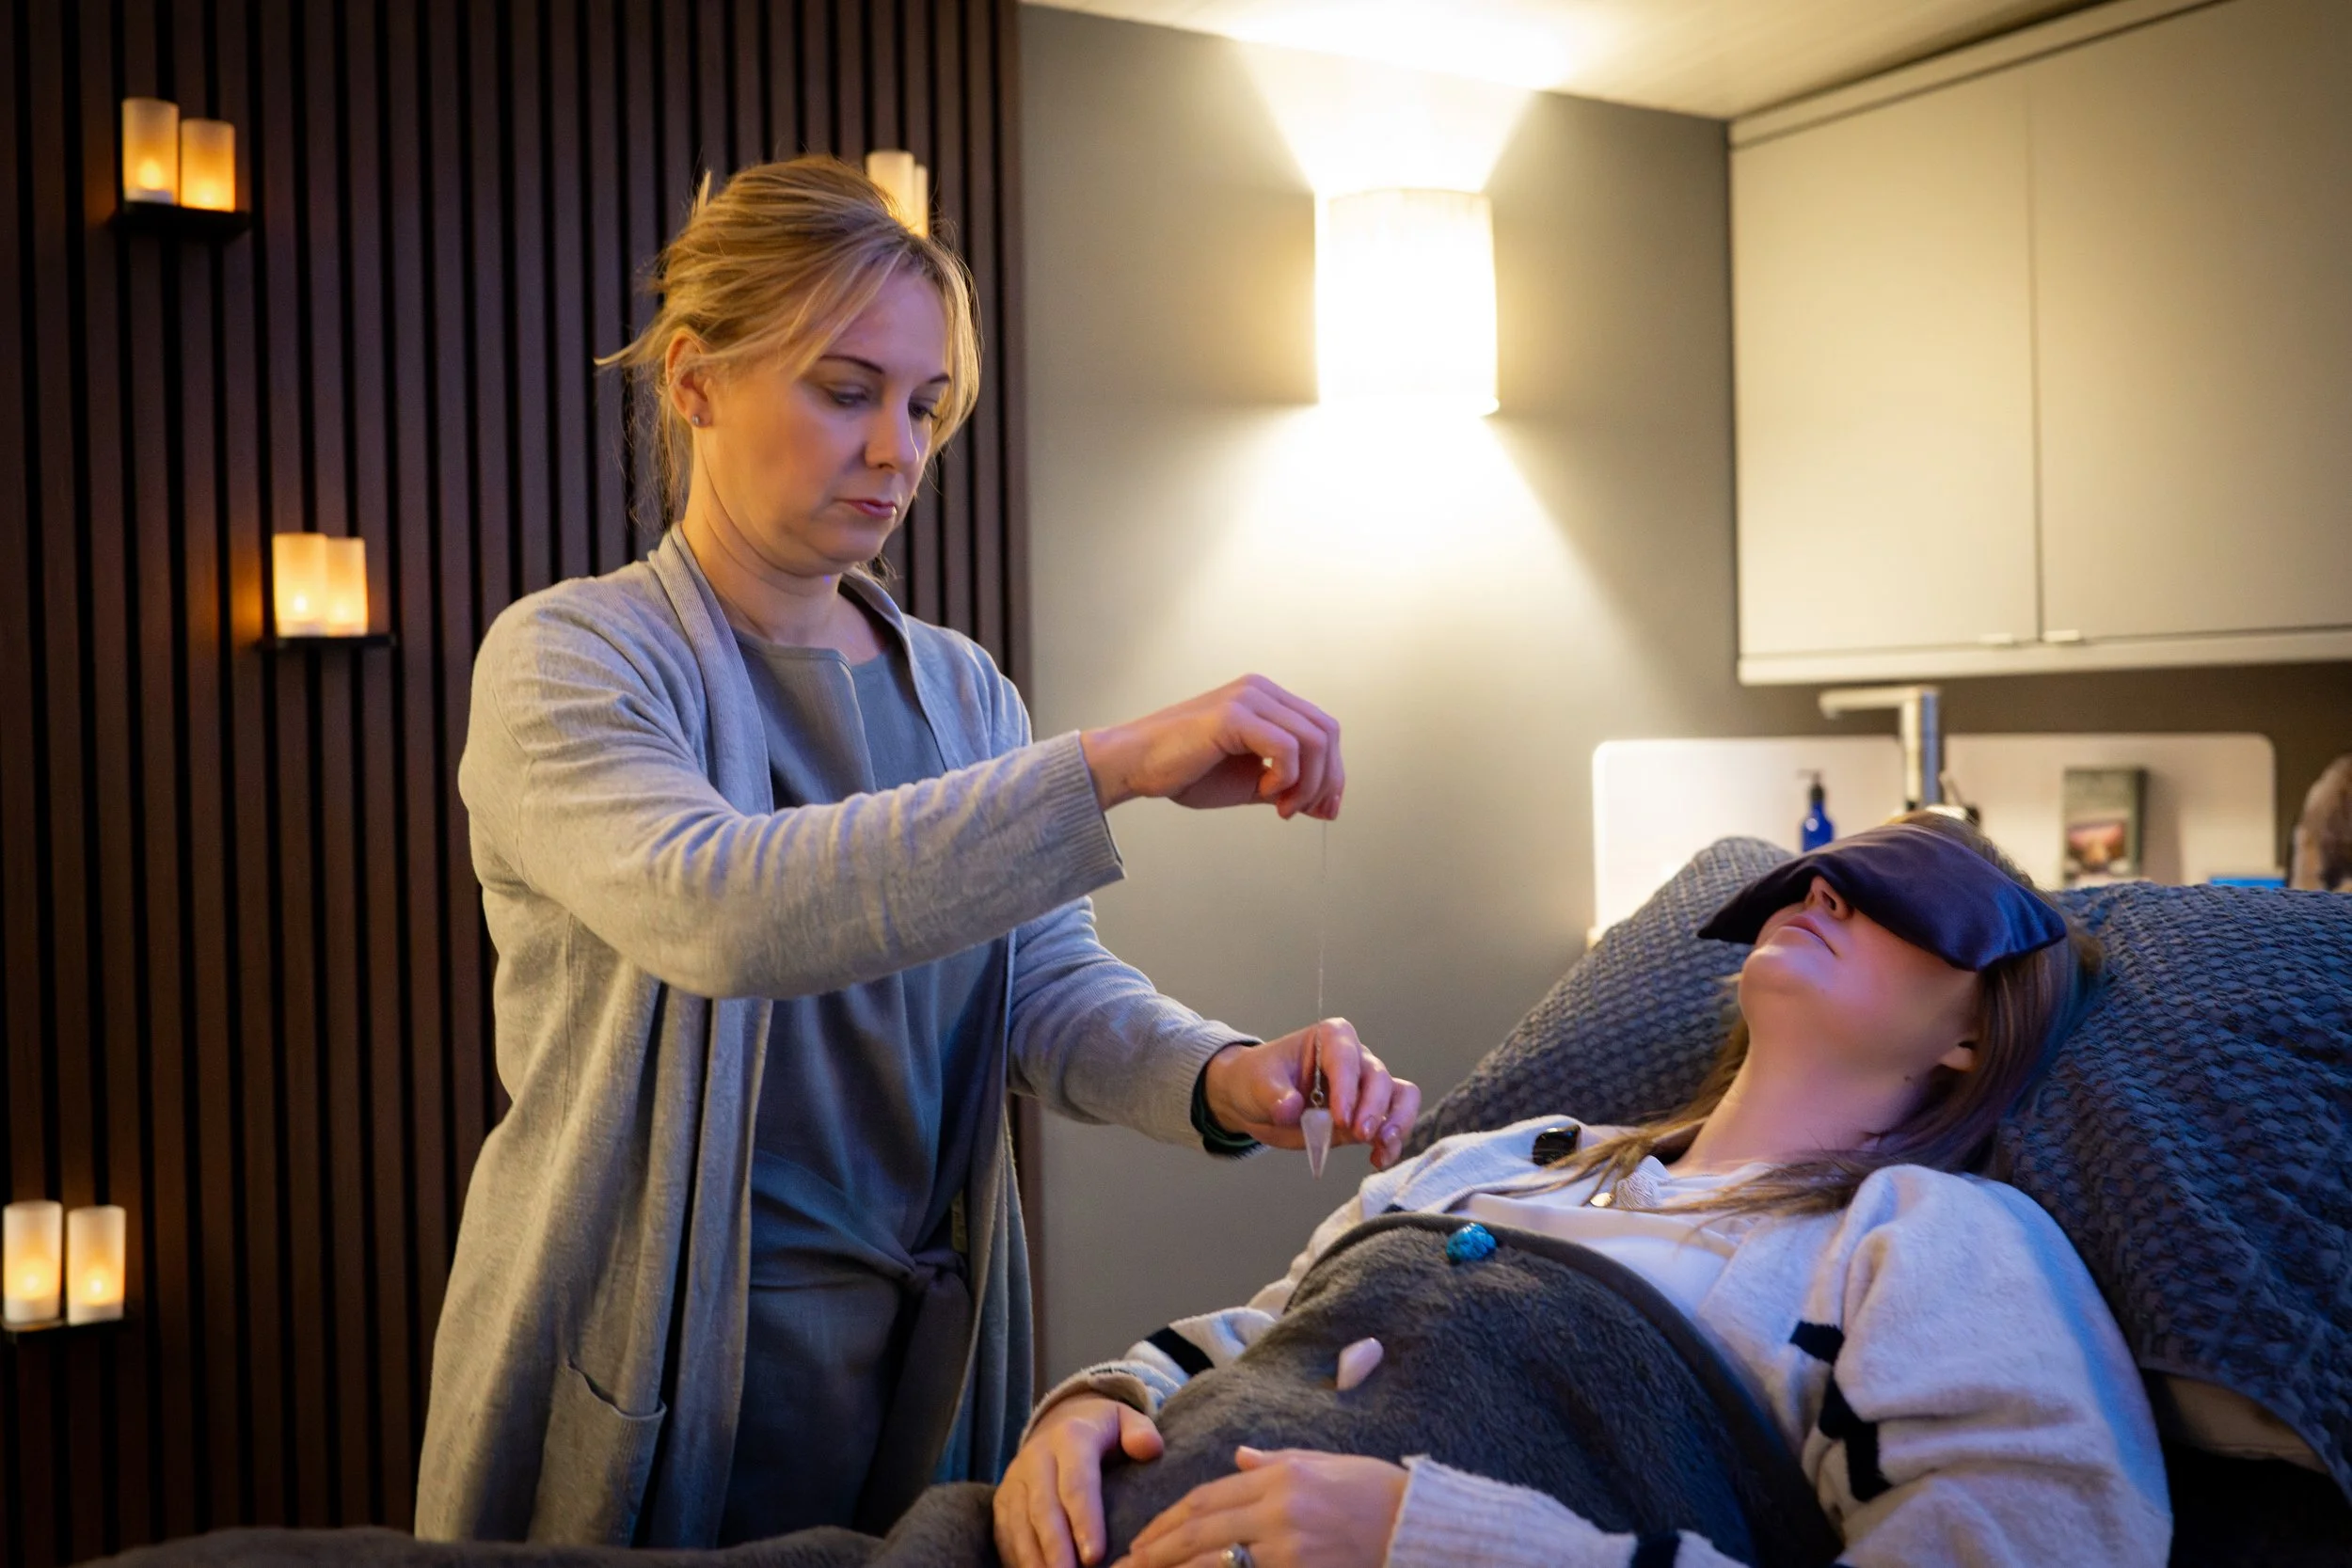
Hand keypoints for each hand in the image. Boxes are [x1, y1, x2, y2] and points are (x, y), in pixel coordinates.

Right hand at [995, 1395, 1165, 1567]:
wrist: (1060, 1420)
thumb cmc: (1103, 1431)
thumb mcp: (1125, 1420)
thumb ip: (1140, 1432)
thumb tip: (1150, 1448)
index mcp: (1070, 1436)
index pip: (1077, 1482)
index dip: (1085, 1520)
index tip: (1096, 1556)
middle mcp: (1036, 1456)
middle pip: (1044, 1508)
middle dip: (1057, 1548)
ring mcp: (1015, 1479)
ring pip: (1020, 1523)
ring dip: (1034, 1558)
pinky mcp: (1003, 1499)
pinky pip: (1005, 1532)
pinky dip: (1017, 1557)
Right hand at [1080, 676, 1343, 819]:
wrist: (1133, 766)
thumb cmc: (1184, 772)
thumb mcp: (1249, 783)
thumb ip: (1287, 788)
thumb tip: (1326, 807)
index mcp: (1266, 700)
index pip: (1324, 730)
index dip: (1333, 772)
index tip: (1324, 809)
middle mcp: (1261, 691)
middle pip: (1327, 732)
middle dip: (1326, 780)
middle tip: (1301, 811)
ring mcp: (1248, 698)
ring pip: (1314, 741)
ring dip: (1306, 784)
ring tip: (1281, 806)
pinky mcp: (1233, 715)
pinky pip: (1287, 748)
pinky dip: (1285, 778)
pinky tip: (1264, 790)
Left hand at [1113, 1446, 1407, 1567]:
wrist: (1423, 1529)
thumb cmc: (1378, 1494)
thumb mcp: (1325, 1465)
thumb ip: (1276, 1461)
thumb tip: (1238, 1456)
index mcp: (1281, 1477)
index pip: (1208, 1498)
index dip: (1168, 1521)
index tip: (1142, 1539)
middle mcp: (1279, 1510)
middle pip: (1201, 1532)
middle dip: (1157, 1551)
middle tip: (1127, 1566)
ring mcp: (1290, 1549)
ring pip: (1215, 1563)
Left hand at [1201, 1020, 1419, 1170]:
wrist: (1256, 1102)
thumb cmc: (1257, 1081)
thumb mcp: (1256, 1084)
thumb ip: (1274, 1096)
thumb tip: (1291, 1108)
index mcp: (1330, 1039)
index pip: (1346, 1058)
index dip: (1348, 1087)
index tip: (1340, 1118)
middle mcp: (1355, 1058)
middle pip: (1379, 1077)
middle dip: (1374, 1107)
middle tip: (1360, 1135)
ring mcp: (1365, 1087)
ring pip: (1399, 1095)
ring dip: (1397, 1122)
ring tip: (1382, 1145)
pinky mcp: (1368, 1115)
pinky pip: (1393, 1123)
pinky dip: (1391, 1143)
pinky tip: (1377, 1160)